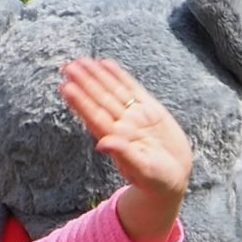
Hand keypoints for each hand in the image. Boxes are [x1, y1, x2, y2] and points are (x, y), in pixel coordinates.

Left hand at [60, 57, 191, 241]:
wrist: (175, 177)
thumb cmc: (157, 181)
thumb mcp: (143, 170)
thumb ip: (124, 154)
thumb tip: (101, 144)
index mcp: (116, 139)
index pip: (94, 116)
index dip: (80, 102)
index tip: (66, 87)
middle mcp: (122, 125)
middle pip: (100, 100)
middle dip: (84, 83)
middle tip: (67, 66)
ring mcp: (135, 116)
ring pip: (113, 91)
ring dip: (96, 76)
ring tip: (81, 61)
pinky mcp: (150, 110)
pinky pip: (132, 89)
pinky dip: (119, 76)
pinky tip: (105, 64)